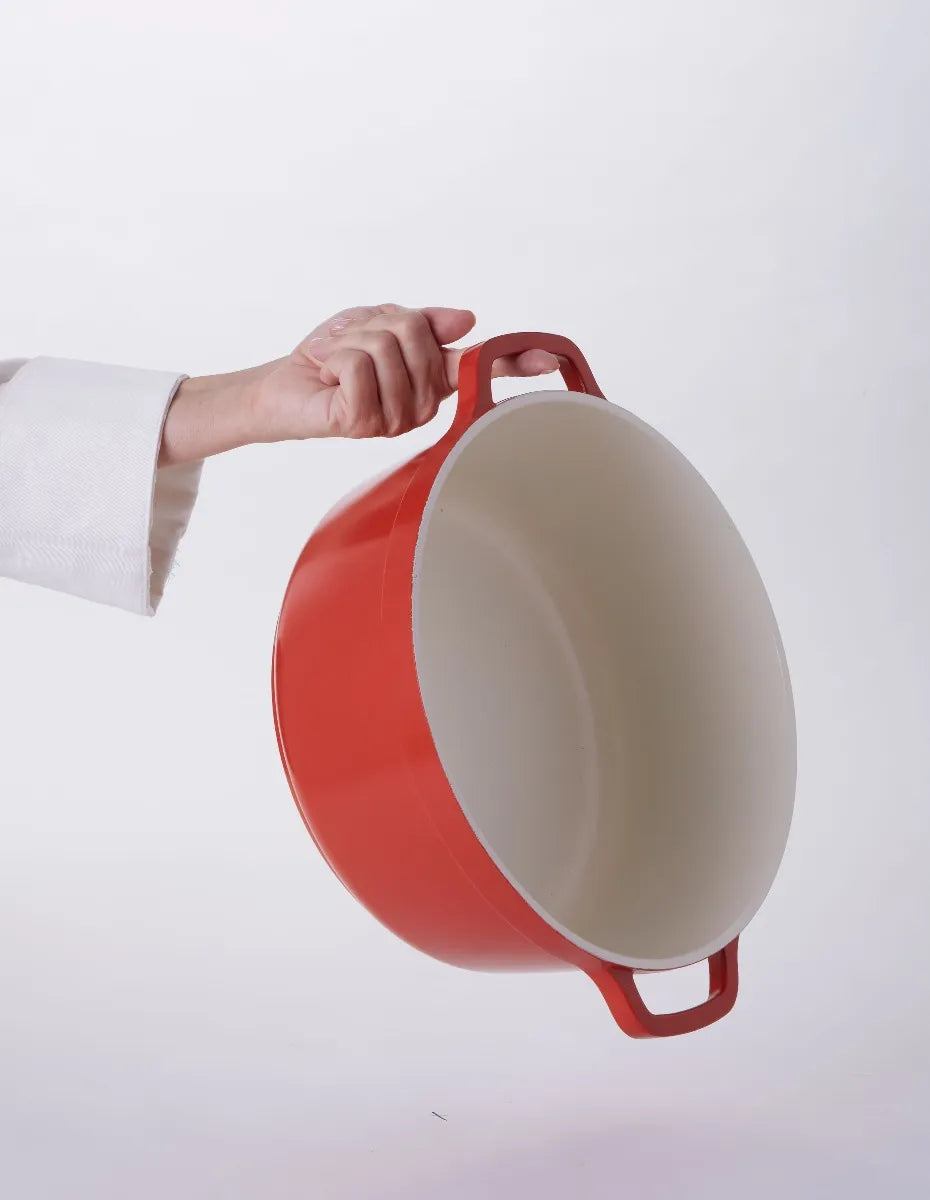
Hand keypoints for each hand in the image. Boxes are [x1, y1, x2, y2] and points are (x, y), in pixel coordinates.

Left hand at [159, 304, 559, 465]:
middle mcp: (421, 406)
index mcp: (431, 382)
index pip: (478, 368)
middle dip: (376, 325)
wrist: (281, 386)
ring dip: (351, 342)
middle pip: (416, 335)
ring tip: (336, 363)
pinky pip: (361, 365)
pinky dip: (335, 357)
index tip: (550, 359)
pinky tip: (327, 376)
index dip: (514, 361)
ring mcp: (395, 420)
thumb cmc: (329, 358)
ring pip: (387, 348)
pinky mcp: (364, 423)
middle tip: (350, 345)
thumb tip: (468, 319)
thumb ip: (421, 321)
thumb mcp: (376, 324)